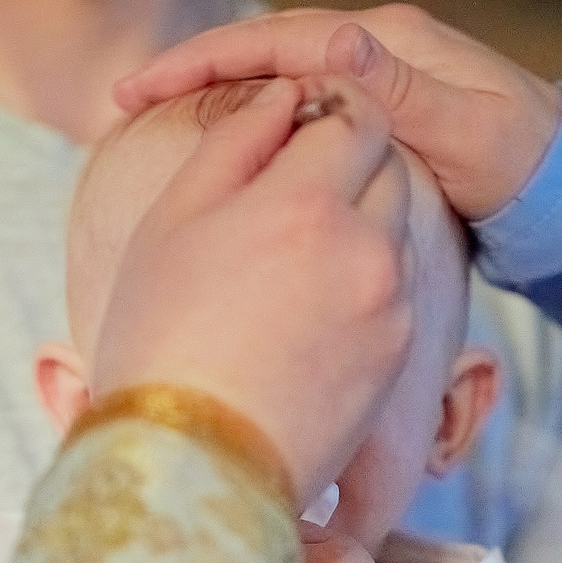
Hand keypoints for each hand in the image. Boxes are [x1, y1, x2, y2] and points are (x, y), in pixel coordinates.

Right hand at [90, 75, 411, 502]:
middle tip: (290, 187)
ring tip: (292, 256)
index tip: (293, 124)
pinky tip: (307, 308)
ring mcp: (391, 303)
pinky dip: (364, 279)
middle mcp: (367, 245)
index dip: (325, 108)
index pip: (352, 112)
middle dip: (350, 159)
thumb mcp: (176, 220)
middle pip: (388, 165)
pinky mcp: (400, 355)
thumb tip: (281, 95)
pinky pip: (394, 288)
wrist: (195, 467)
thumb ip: (236, 141)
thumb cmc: (161, 336)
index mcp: (307, 199)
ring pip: (396, 227)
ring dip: (360, 220)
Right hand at [116, 7, 561, 221]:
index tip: (142, 89)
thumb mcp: (464, 132)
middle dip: (198, 70)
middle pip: (268, 49)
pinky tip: (233, 147)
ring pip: (283, 78)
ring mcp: (381, 80)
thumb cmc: (524, 169)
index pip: (276, 40)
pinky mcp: (383, 117)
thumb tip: (332, 42)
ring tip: (162, 119)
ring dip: (224, 93)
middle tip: (128, 100)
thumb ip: (397, 90)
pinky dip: (261, 120)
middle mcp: (379, 49)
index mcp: (388, 42)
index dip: (205, 62)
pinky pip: (305, 109)